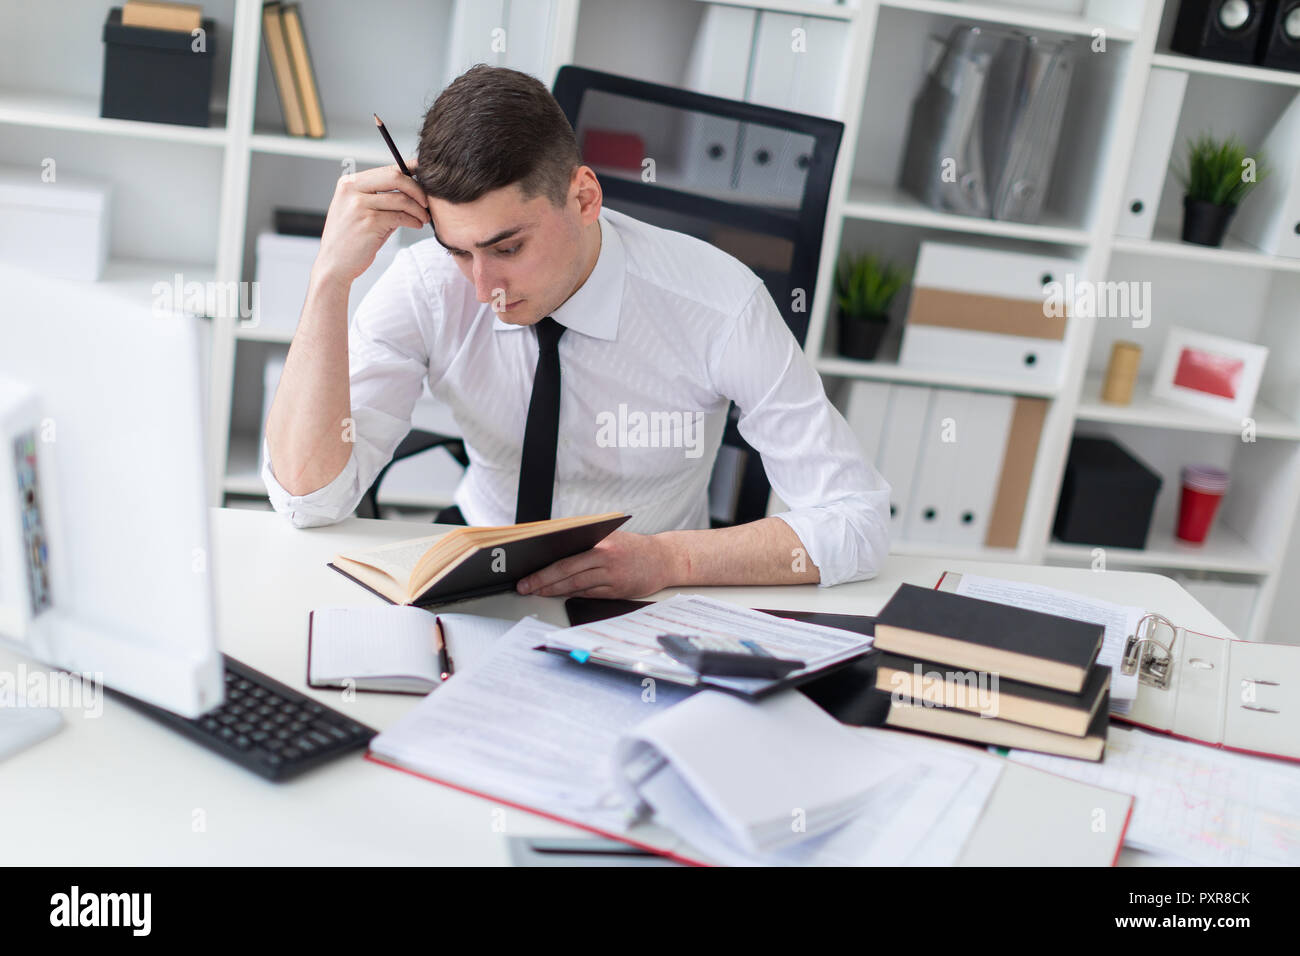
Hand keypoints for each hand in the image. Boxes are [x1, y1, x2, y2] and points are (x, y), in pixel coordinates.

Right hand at [313, 162, 429, 286]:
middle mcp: (352, 190)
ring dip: (419, 209)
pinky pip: (400, 216)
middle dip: (417, 189)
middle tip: (426, 202)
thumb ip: (381, 197)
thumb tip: (412, 187)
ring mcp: (359, 206)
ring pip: (401, 199)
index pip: (386, 170)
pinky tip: (416, 225)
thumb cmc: (350, 239)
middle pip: (395, 178)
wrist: (334, 265)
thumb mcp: (360, 211)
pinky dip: (413, 220)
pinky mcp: (369, 222)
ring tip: (423, 218)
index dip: (409, 171)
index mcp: (349, 183)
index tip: (424, 176)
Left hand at [516, 531, 681, 598]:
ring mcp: (612, 576)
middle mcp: (606, 558)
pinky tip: (561, 595)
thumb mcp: (611, 537)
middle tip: (524, 588)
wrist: (665, 558)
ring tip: (538, 592)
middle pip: (566, 573)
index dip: (543, 569)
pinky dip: (574, 595)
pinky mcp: (618, 591)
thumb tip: (556, 553)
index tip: (526, 574)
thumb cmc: (635, 547)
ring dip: (554, 591)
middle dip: (542, 582)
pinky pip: (590, 595)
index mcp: (600, 542)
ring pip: (576, 586)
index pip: (565, 557)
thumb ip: (587, 544)